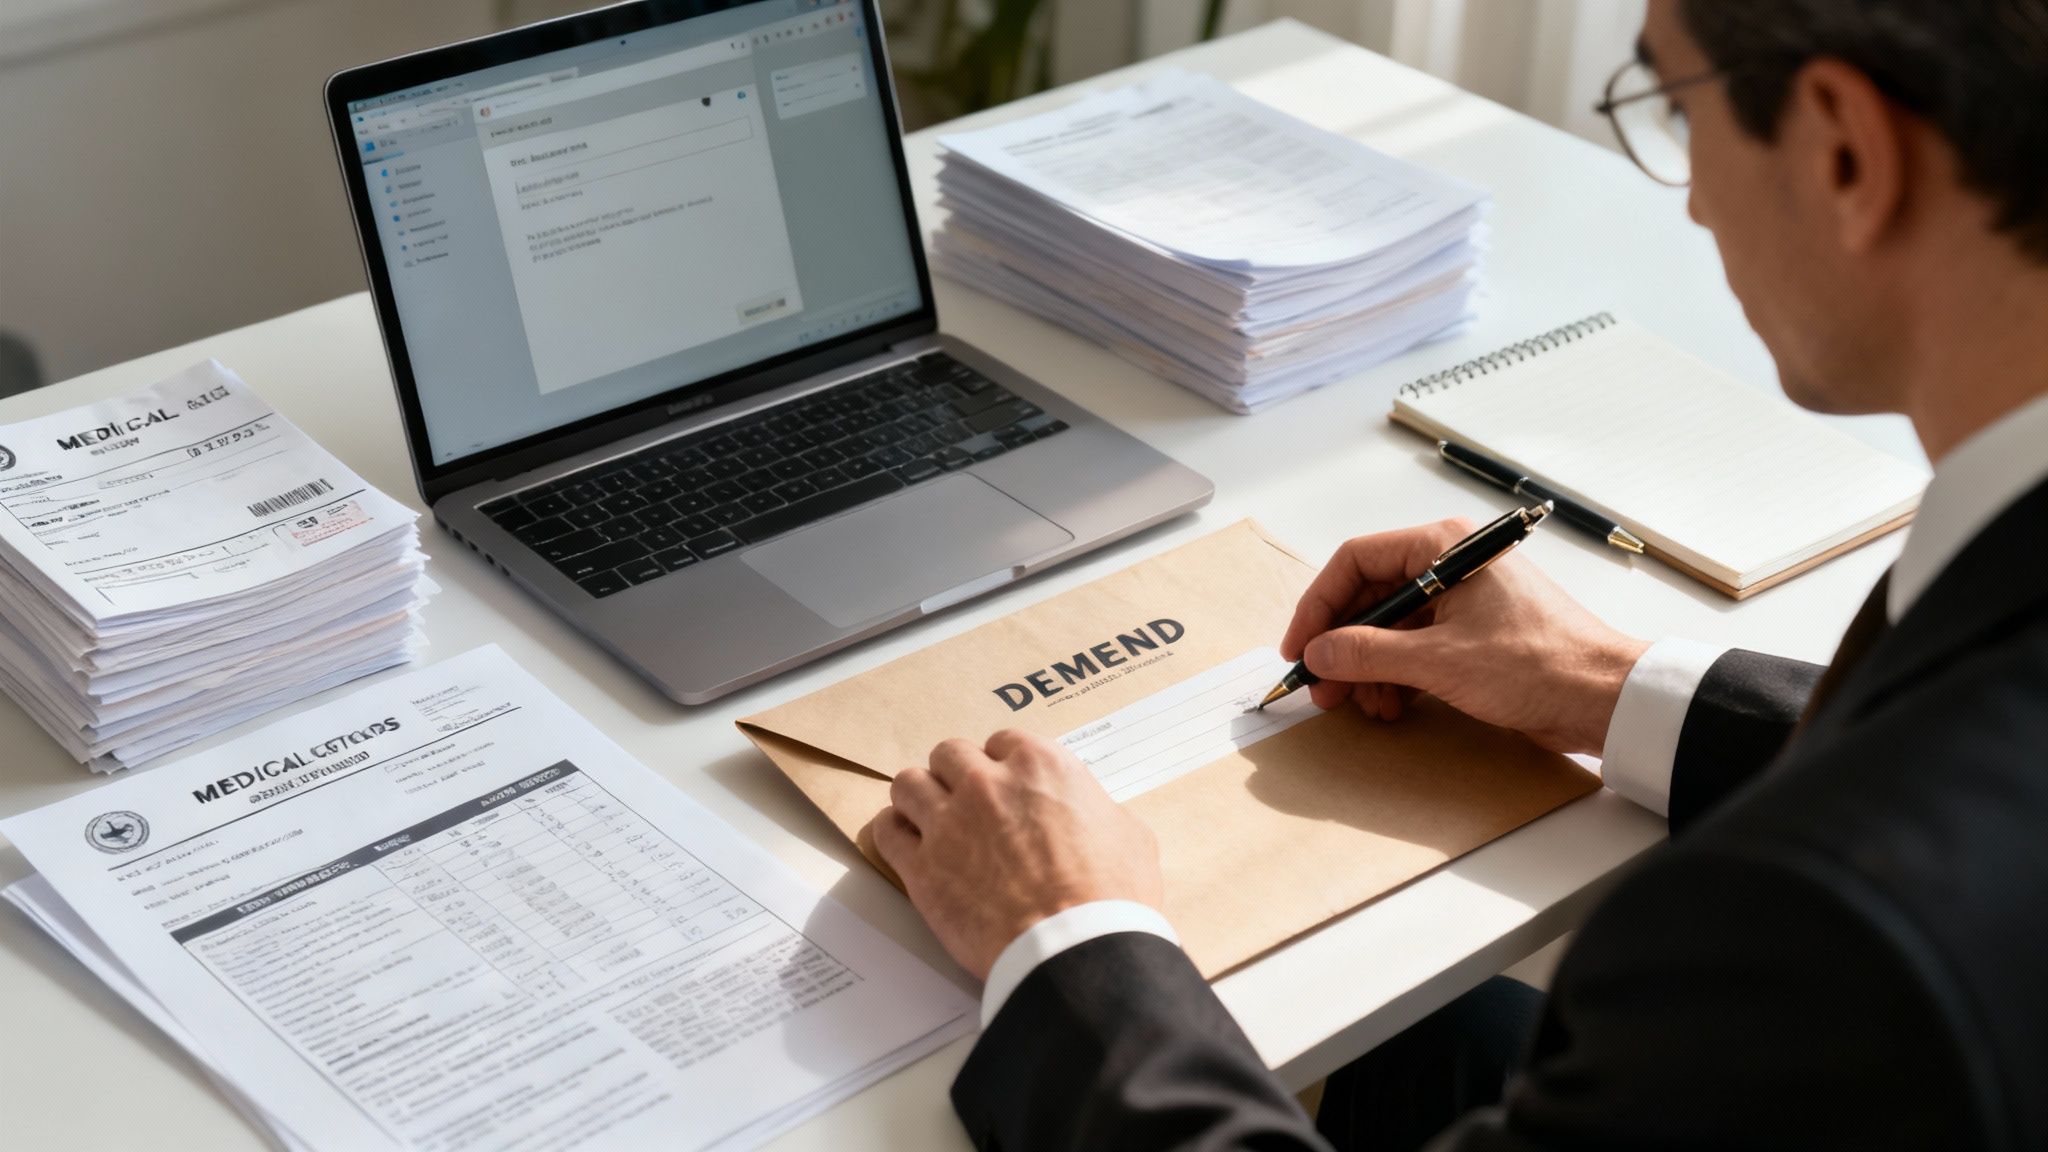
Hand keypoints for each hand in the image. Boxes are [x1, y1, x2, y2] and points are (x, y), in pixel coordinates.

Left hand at [874, 729, 1163, 981]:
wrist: (1074, 948)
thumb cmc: (1109, 898)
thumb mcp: (1129, 836)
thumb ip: (1100, 812)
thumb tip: (1095, 816)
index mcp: (1040, 766)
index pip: (1001, 742)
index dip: (1000, 765)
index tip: (1002, 784)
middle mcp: (987, 783)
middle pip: (948, 754)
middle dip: (955, 775)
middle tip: (964, 800)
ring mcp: (949, 823)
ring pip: (908, 783)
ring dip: (918, 797)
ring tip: (928, 817)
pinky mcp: (922, 868)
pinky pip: (887, 831)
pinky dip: (894, 832)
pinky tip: (905, 842)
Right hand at [1281, 518, 1651, 755]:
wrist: (1605, 698)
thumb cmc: (1539, 664)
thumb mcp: (1438, 661)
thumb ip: (1367, 653)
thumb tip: (1318, 652)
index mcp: (1444, 548)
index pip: (1357, 561)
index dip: (1319, 606)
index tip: (1300, 647)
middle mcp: (1451, 565)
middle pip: (1371, 596)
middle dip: (1342, 645)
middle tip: (1322, 688)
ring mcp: (1464, 600)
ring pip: (1391, 627)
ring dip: (1367, 668)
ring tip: (1362, 705)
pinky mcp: (1474, 635)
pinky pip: (1416, 647)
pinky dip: (1396, 676)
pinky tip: (1391, 704)